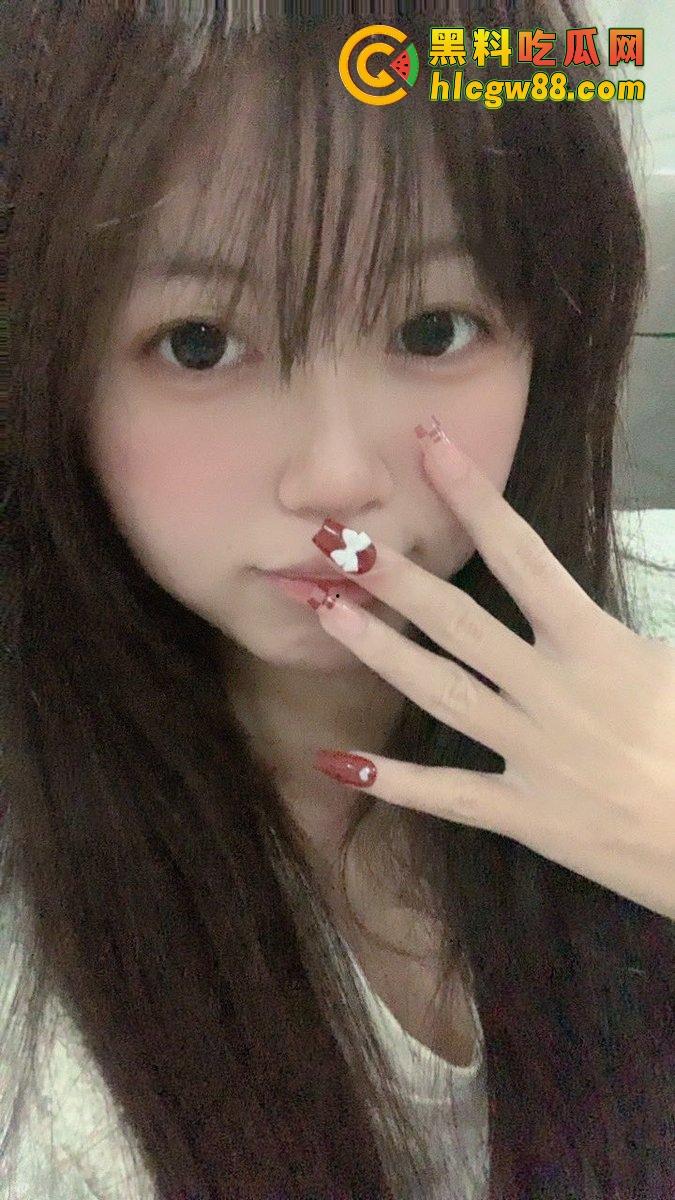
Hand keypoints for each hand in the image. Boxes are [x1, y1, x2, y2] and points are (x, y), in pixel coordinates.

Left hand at [308, 416, 674, 920]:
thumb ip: (634, 617)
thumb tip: (580, 586)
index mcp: (596, 645)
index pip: (522, 555)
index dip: (473, 496)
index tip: (430, 443)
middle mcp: (551, 691)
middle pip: (458, 621)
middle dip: (394, 575)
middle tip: (330, 537)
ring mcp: (530, 753)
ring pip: (439, 692)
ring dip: (377, 649)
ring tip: (322, 609)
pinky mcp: (523, 814)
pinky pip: (449, 794)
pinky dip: (394, 782)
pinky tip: (338, 762)